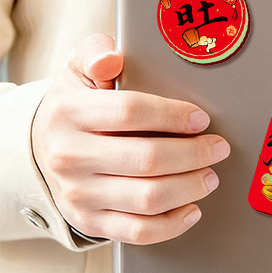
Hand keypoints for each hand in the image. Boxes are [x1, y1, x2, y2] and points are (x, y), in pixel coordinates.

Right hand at [32, 34, 229, 244]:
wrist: (40, 143)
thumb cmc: (74, 101)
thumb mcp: (79, 66)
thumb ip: (97, 51)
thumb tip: (111, 58)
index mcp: (71, 113)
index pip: (130, 112)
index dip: (173, 115)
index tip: (201, 118)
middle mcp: (71, 156)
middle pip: (145, 159)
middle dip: (193, 154)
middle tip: (219, 147)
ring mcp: (79, 193)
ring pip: (145, 199)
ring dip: (188, 187)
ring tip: (210, 174)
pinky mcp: (88, 220)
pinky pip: (134, 231)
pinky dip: (170, 225)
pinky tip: (191, 208)